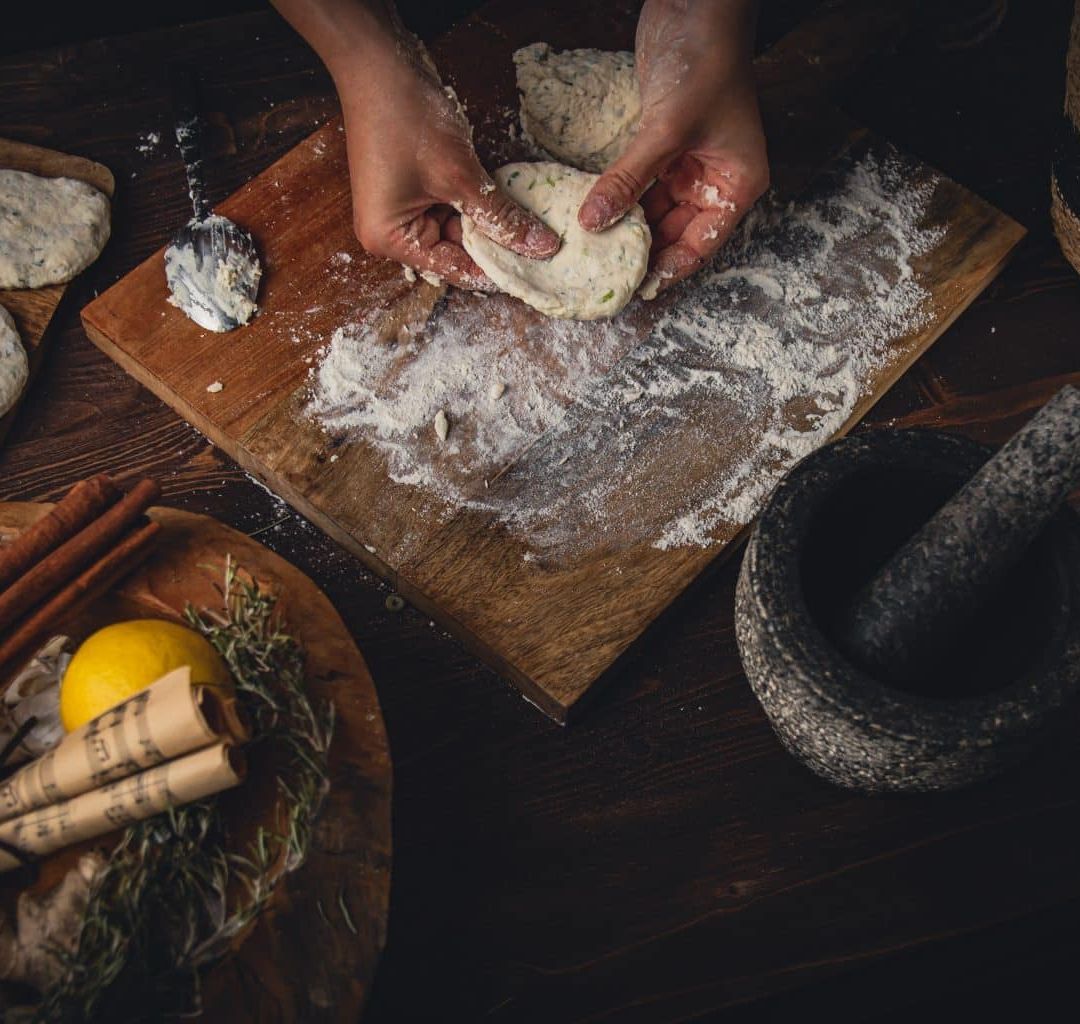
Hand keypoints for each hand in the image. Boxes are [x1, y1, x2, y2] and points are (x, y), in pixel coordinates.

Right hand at [273, 0, 559, 289]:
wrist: (379, 62)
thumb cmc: (407, 119)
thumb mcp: (460, 176)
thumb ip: (500, 217)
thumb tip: (541, 247)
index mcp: (390, 240)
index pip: (454, 270)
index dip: (496, 271)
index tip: (536, 272)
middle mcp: (392, 233)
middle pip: (455, 252)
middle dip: (494, 246)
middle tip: (541, 249)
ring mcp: (402, 209)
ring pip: (458, 228)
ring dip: (489, 222)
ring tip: (532, 226)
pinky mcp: (414, 188)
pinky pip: (452, 206)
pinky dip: (478, 203)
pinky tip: (509, 201)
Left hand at [578, 0, 767, 295]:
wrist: (696, 6)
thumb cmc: (704, 64)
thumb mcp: (666, 130)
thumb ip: (629, 178)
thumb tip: (592, 221)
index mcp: (736, 184)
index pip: (702, 244)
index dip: (670, 269)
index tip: (636, 289)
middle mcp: (714, 180)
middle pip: (676, 233)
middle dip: (643, 252)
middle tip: (606, 276)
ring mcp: (688, 165)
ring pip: (654, 212)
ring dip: (627, 228)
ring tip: (594, 253)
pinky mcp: (664, 148)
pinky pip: (640, 187)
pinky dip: (620, 200)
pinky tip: (594, 217)